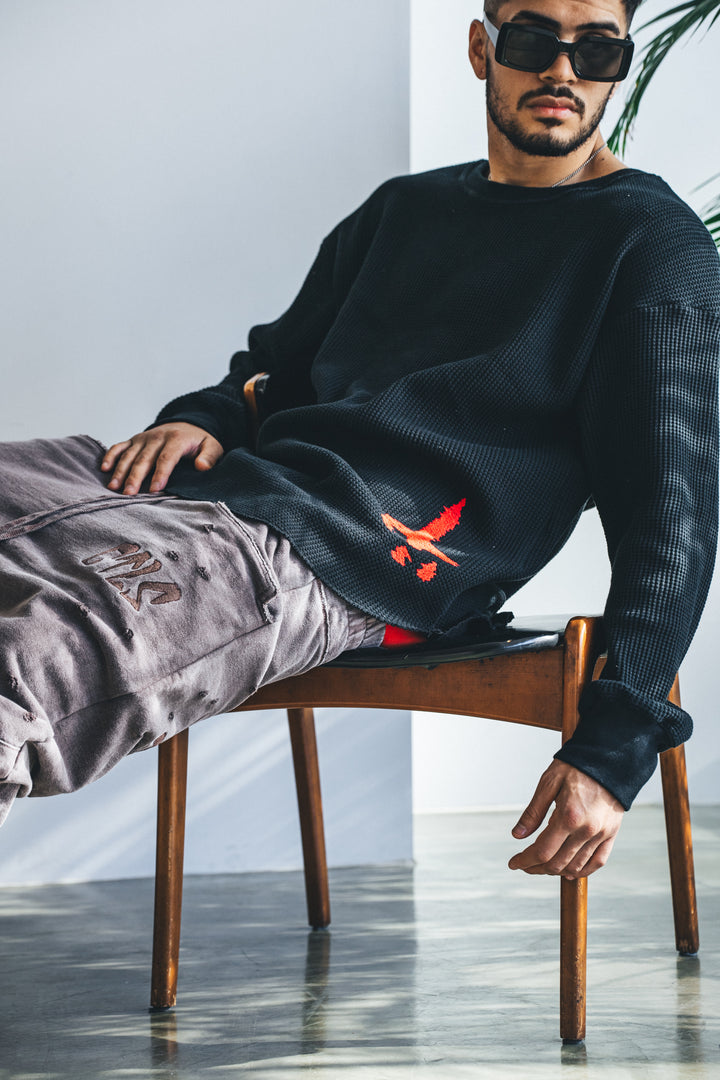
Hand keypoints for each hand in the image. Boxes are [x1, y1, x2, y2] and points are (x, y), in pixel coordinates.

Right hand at [101, 422, 223, 494]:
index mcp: (176, 439)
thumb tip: (202, 467)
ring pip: (129, 454)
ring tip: (114, 487)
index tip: (154, 490)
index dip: (160, 474)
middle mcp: (157, 437)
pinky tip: (104, 468)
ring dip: (120, 470)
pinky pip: (119, 446)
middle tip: (129, 494)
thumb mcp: (212, 446)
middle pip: (144, 458)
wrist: (187, 424)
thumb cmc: (199, 442)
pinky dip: (111, 456)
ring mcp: (143, 438)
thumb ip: (209, 457)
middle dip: (135, 476)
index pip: (166, 458)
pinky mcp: (134, 440)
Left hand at [508, 760, 623, 878]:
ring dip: (556, 871)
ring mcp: (601, 834)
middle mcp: (587, 830)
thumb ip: (533, 812)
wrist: (609, 758)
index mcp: (569, 816)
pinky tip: (568, 870)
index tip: (513, 863)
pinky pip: (597, 862)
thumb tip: (517, 836)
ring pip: (576, 867)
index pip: (542, 851)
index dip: (525, 861)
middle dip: (536, 867)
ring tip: (542, 865)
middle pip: (557, 863)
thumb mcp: (548, 783)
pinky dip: (582, 871)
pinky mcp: (611, 834)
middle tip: (524, 864)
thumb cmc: (576, 767)